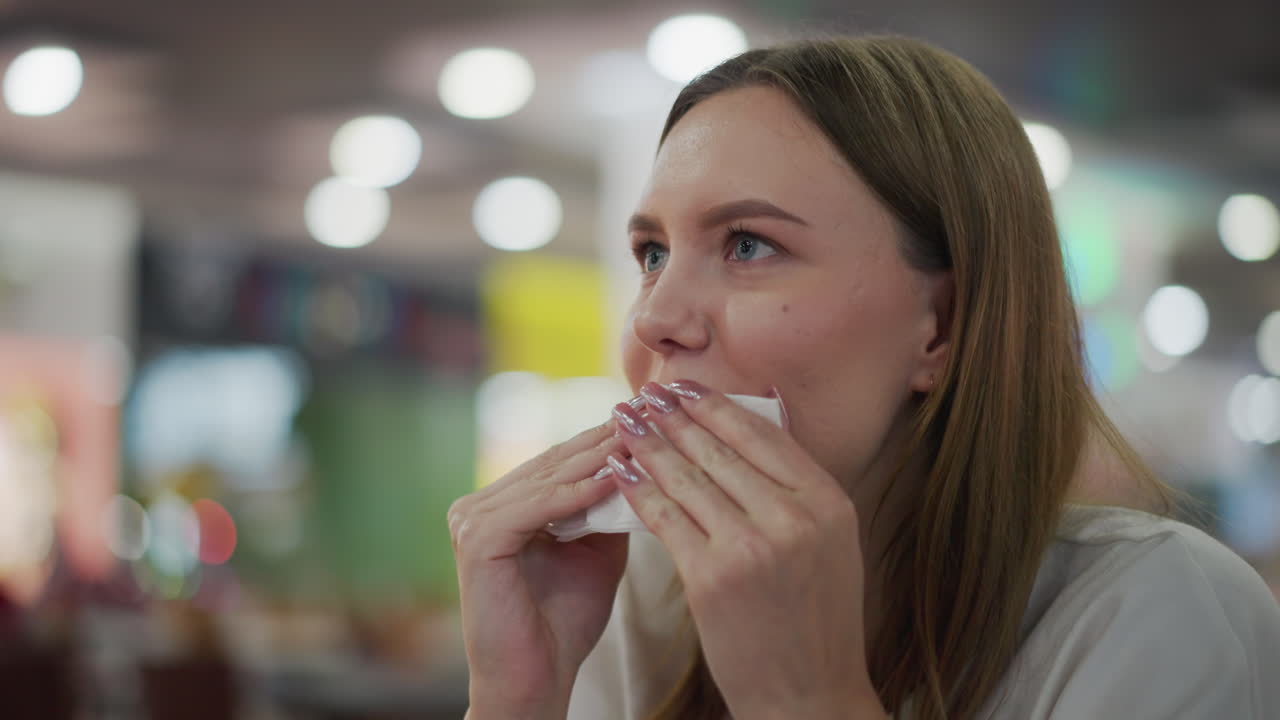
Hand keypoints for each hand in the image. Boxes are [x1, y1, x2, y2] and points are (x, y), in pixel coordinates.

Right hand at [449, 419, 629, 718]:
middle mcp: (479, 506)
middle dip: (606, 438)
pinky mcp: (477, 540)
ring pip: (547, 479)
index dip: (606, 439)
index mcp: (501, 505)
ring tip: (641, 436)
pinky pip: (535, 506)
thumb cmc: (564, 623)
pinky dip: (575, 492)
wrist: (536, 679)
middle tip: (651, 411)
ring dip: (597, 457)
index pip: (560, 461)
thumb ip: (607, 506)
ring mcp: (471, 520)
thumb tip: (644, 458)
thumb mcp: (596, 550)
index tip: (653, 417)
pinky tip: (612, 476)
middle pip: (554, 462)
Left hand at [608, 381, 886, 719]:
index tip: (686, 386)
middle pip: (720, 450)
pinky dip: (639, 490)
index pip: (763, 436)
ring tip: (624, 421)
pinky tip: (621, 471)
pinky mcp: (711, 578)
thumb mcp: (830, 543)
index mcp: (828, 503)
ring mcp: (751, 547)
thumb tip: (756, 426)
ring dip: (649, 444)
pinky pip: (666, 518)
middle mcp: (793, 519)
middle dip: (674, 417)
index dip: (717, 406)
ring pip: (688, 478)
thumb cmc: (816, 619)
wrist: (809, 695)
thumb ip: (798, 490)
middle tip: (645, 393)